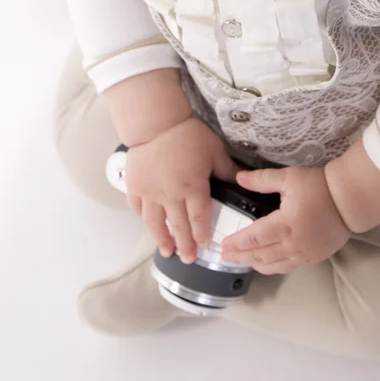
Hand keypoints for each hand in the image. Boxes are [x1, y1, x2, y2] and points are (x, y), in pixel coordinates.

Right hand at [126, 117, 238, 263]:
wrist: (155, 123)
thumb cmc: (187, 134)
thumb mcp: (214, 150)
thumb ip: (227, 170)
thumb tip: (242, 181)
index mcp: (193, 188)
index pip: (199, 218)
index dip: (201, 234)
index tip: (204, 246)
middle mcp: (171, 196)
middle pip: (179, 226)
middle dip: (184, 245)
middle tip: (188, 259)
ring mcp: (150, 193)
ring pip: (156, 223)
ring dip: (162, 239)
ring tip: (167, 251)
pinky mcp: (135, 186)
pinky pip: (138, 207)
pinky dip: (143, 217)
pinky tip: (148, 223)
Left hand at [222, 167, 350, 274]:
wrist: (349, 201)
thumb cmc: (319, 186)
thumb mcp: (288, 177)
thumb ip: (262, 180)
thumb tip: (239, 178)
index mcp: (285, 224)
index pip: (254, 238)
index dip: (237, 243)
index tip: (223, 244)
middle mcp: (293, 243)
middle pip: (260, 255)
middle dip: (240, 256)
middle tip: (224, 255)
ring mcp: (304, 253)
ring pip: (273, 265)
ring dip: (254, 264)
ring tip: (240, 260)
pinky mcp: (313, 257)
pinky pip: (287, 266)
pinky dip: (272, 267)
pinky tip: (264, 264)